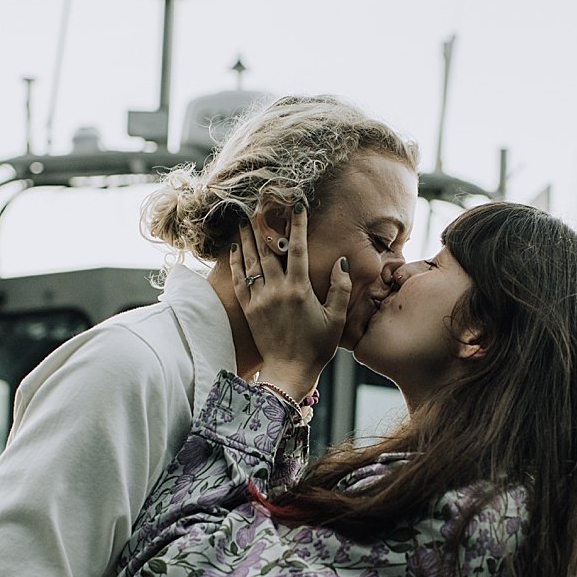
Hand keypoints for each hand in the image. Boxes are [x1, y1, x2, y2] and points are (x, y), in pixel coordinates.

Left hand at [231, 205, 348, 399]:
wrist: (289, 372)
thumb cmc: (317, 347)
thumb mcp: (337, 319)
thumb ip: (340, 289)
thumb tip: (340, 262)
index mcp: (299, 289)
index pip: (297, 248)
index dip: (297, 224)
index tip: (296, 205)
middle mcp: (276, 290)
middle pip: (268, 249)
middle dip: (265, 224)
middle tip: (261, 203)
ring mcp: (259, 299)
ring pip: (251, 261)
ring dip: (248, 237)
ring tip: (245, 218)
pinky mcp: (248, 310)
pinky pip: (239, 280)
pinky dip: (236, 261)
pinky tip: (236, 247)